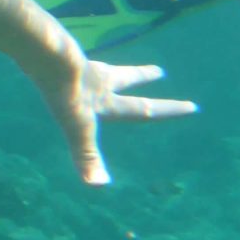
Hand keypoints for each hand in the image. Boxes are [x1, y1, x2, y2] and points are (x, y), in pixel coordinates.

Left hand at [34, 49, 197, 185]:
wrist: (48, 59)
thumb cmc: (65, 95)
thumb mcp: (76, 128)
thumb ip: (86, 155)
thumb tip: (99, 185)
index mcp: (107, 101)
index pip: (143, 109)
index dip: (169, 110)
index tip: (192, 106)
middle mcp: (98, 81)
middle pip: (126, 78)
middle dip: (143, 77)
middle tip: (160, 71)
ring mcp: (79, 66)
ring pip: (100, 66)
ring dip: (108, 67)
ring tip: (108, 66)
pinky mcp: (58, 55)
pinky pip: (68, 57)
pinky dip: (72, 59)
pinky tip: (65, 59)